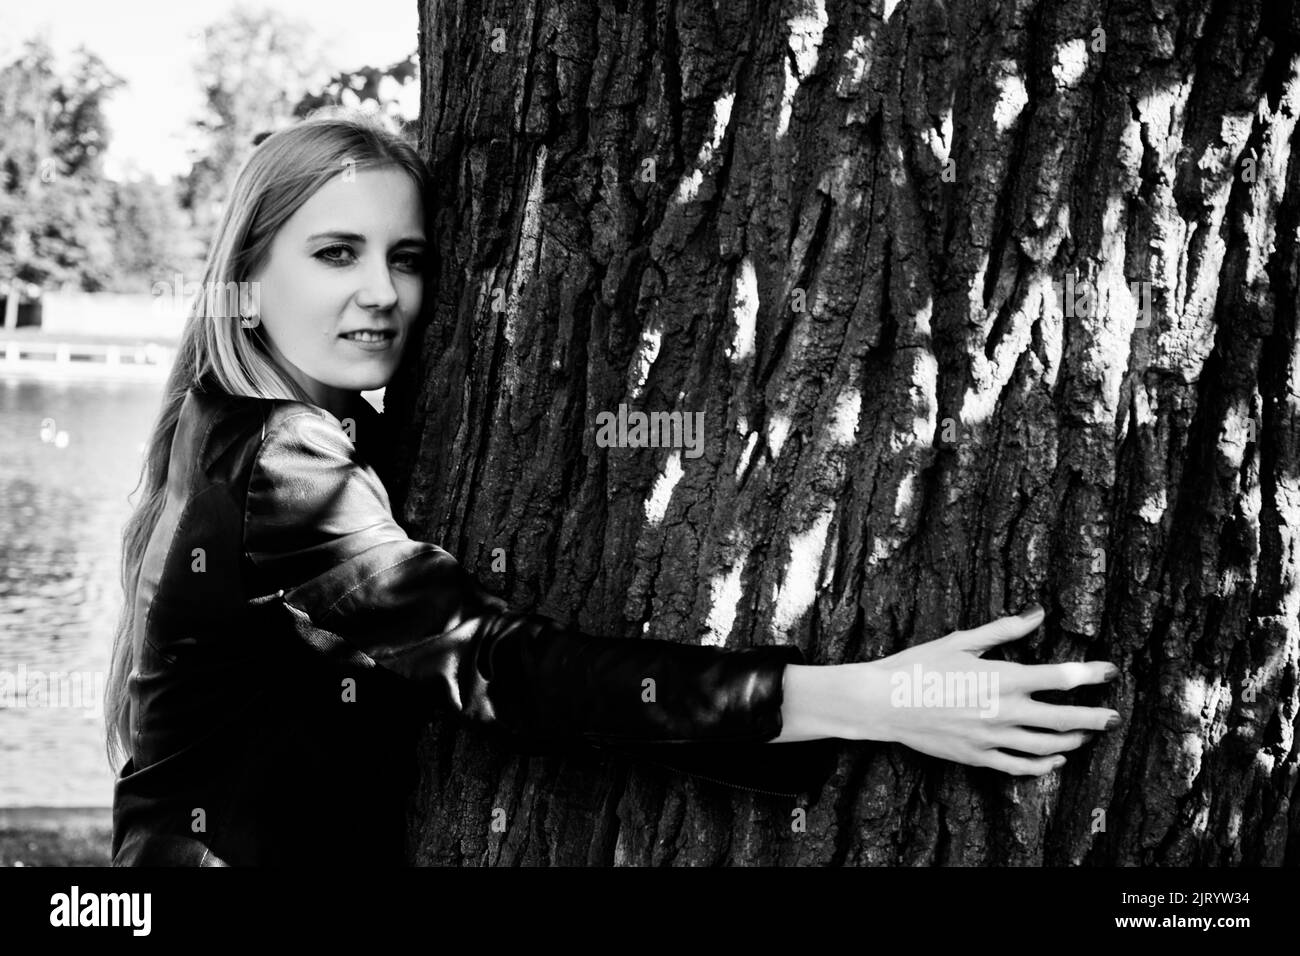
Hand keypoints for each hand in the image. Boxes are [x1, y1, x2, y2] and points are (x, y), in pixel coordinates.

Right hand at [832, 605, 1120, 774]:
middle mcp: (1004, 711)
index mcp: (1003, 678)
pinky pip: (1020, 767)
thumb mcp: (961, 642)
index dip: (1092, 674)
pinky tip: (1055, 760)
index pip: (1061, 678)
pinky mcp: (978, 756)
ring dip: (1073, 741)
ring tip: (1087, 735)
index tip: (1110, 671)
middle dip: (1096, 718)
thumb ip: (1004, 630)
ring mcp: (992, 738)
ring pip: (1048, 747)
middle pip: (1065, 719)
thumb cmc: (919, 666)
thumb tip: (1038, 614)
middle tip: (1114, 716)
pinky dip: (1044, 766)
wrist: (883, 702)